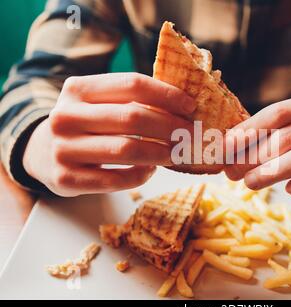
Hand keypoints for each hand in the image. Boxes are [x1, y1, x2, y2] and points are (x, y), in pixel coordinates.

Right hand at [23, 73, 195, 196]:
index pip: (132, 85)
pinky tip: (151, 169)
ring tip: (178, 153)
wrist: (42, 152)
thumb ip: (131, 100)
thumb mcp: (98, 102)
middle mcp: (66, 116)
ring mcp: (63, 149)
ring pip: (127, 149)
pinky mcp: (66, 179)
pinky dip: (141, 175)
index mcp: (78, 88)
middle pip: (133, 118)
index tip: (190, 107)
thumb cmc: (85, 124)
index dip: (167, 95)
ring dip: (161, 153)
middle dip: (171, 127)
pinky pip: (116, 180)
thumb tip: (184, 107)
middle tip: (192, 135)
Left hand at [224, 92, 290, 199]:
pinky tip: (290, 190)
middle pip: (288, 136)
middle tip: (233, 173)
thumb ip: (270, 138)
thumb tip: (227, 154)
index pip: (278, 113)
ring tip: (250, 184)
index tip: (224, 147)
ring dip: (273, 172)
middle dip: (254, 156)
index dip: (248, 130)